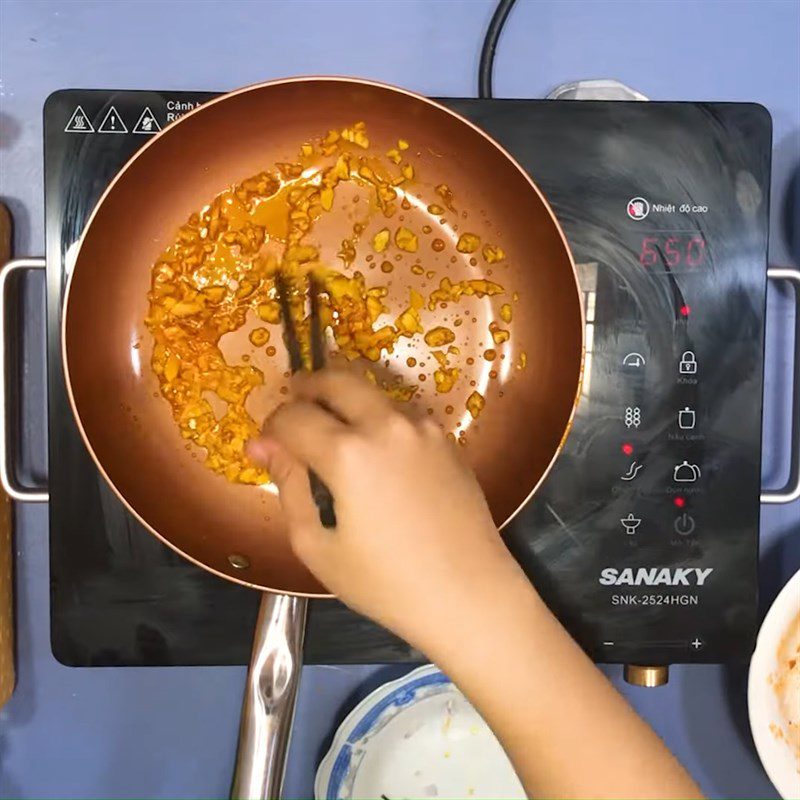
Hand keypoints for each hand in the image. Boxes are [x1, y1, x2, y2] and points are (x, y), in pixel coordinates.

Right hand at [247, 367, 523, 652]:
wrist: (469, 595)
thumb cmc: (386, 583)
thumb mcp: (318, 545)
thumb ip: (289, 486)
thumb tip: (263, 446)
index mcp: (349, 453)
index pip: (294, 416)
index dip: (272, 426)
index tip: (267, 444)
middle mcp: (388, 425)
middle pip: (337, 380)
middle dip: (308, 386)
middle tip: (295, 405)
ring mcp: (423, 428)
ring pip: (373, 392)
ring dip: (347, 399)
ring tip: (333, 430)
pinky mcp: (447, 440)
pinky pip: (402, 414)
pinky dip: (379, 418)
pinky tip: (376, 452)